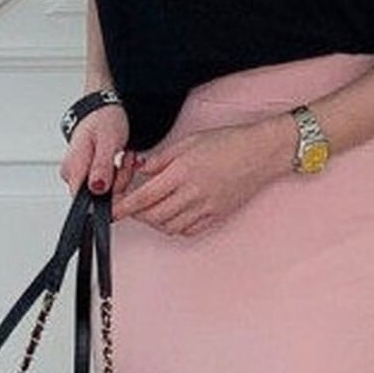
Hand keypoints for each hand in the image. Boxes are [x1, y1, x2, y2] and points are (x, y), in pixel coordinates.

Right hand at [59, 102, 137, 199]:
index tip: (118, 171)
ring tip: (123, 155)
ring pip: (106, 193)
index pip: (83, 200)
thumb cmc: (104, 120)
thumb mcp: (107, 140)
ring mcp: (81, 176)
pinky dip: (119, 175)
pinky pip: (108, 187)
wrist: (104, 111)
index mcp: (73, 167)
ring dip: (122, 175)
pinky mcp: (89, 177)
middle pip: (98, 197)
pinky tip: (120, 160)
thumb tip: (97, 188)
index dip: (106, 194)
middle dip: (119, 180)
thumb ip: (102, 166)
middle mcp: (73, 174)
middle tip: (124, 158)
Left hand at [111, 120, 288, 236]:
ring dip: (156, 220)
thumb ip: (162, 159)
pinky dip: (175, 226)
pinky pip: (187, 230)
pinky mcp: (215, 217)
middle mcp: (191, 194)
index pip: (144, 197)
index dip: (124, 207)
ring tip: (154, 207)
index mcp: (181, 173)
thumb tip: (140, 170)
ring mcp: (204, 209)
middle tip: (133, 205)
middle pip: (153, 216)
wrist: (261, 154)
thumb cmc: (228, 143)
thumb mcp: (189, 142)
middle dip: (138, 213)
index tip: (112, 211)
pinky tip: (175, 213)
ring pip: (168, 227)